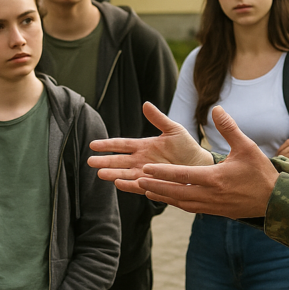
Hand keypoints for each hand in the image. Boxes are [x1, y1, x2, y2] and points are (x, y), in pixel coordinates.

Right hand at [89, 102, 213, 194]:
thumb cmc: (186, 146)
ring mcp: (145, 172)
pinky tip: (118, 183)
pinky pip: (138, 184)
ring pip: (124, 173)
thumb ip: (158, 118)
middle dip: (105, 161)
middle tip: (90, 161)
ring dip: (113, 174)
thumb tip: (145, 104)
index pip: (121, 145)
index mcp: (143, 146)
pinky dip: (128, 185)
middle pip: (118, 160)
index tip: (93, 145)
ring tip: (100, 174)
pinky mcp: (153, 183)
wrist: (198, 163)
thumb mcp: (172, 129)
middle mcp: (141, 160)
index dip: (107, 145)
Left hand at [135, 106, 278, 218]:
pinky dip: (177, 203)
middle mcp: (210, 195)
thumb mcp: (247, 146)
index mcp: (215, 178)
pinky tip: (170, 198)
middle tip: (138, 180)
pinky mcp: (216, 212)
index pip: (182, 175)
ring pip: (182, 202)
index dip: (162, 172)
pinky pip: (191, 208)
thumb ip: (229, 128)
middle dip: (156, 186)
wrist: (276, 201)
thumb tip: (216, 109)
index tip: (145, 168)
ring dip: (164, 196)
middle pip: (176, 192)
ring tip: (147, 190)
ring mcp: (212, 206)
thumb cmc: (261, 172)